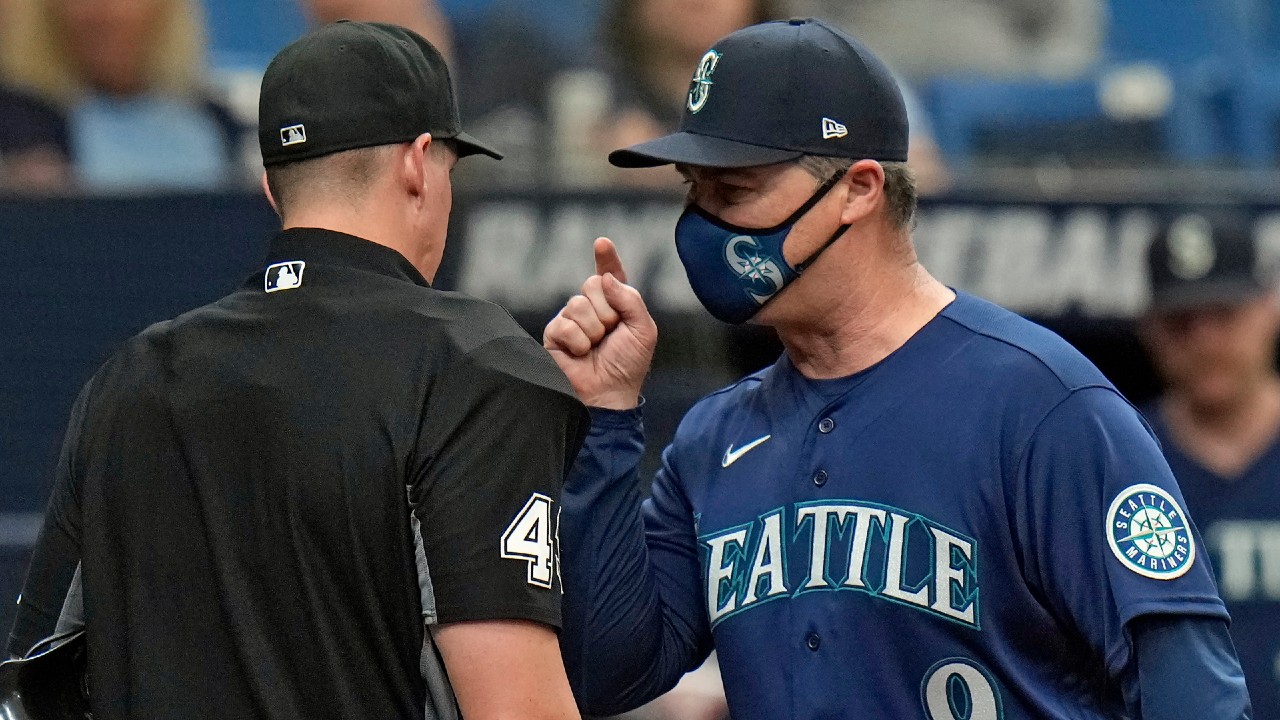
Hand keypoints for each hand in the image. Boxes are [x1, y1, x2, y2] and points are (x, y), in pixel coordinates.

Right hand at [543, 237, 656, 409]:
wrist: (608, 395)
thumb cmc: (628, 365)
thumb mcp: (643, 330)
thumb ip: (630, 299)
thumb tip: (604, 278)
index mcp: (616, 305)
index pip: (609, 275)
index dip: (606, 259)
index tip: (602, 243)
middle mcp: (591, 309)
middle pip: (591, 284)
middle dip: (606, 310)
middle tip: (610, 334)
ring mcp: (571, 321)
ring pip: (577, 305)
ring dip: (593, 330)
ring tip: (595, 348)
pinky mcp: (554, 336)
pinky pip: (564, 325)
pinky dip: (577, 342)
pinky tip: (579, 355)